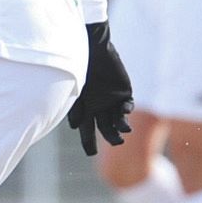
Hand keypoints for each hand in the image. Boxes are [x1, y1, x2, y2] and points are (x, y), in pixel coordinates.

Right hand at [67, 21, 133, 155]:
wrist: (91, 49)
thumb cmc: (79, 68)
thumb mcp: (74, 91)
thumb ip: (74, 108)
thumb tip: (74, 127)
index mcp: (85, 108)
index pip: (86, 130)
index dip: (88, 142)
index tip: (90, 153)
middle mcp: (98, 106)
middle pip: (105, 128)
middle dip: (110, 137)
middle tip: (117, 143)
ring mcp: (111, 99)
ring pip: (117, 120)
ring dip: (121, 127)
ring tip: (123, 131)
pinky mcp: (123, 91)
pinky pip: (127, 106)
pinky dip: (126, 110)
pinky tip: (124, 111)